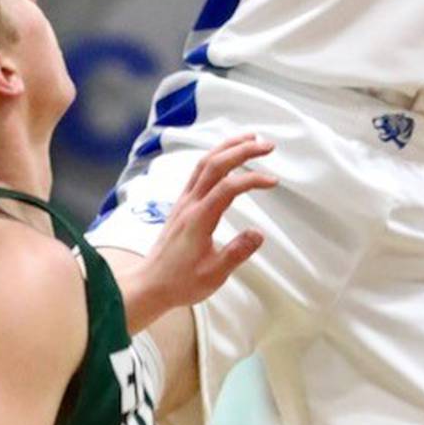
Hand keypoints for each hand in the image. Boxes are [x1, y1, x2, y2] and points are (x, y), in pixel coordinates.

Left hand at [142, 134, 274, 315]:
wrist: (150, 284)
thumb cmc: (180, 282)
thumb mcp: (214, 274)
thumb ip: (237, 252)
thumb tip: (259, 234)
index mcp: (199, 218)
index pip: (229, 187)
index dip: (253, 179)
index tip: (273, 181)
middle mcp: (189, 204)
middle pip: (215, 164)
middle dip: (242, 149)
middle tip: (267, 145)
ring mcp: (183, 202)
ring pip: (204, 163)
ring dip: (227, 147)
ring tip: (250, 139)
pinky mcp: (182, 205)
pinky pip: (198, 171)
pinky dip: (215, 157)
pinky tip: (226, 157)